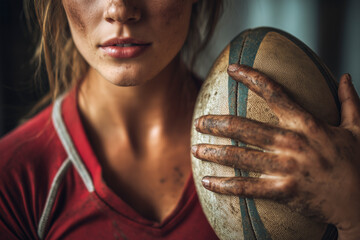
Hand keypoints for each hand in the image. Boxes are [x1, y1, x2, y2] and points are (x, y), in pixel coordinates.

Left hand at [192, 64, 359, 239]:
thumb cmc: (356, 163)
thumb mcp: (358, 129)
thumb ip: (349, 101)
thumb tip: (346, 75)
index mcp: (307, 124)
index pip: (275, 93)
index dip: (251, 78)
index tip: (231, 69)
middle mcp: (292, 143)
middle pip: (244, 127)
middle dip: (217, 123)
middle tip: (199, 122)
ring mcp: (286, 168)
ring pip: (240, 157)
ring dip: (214, 152)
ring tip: (195, 149)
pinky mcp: (282, 191)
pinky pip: (247, 188)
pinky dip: (225, 186)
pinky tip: (207, 182)